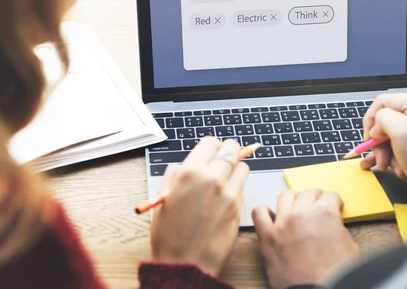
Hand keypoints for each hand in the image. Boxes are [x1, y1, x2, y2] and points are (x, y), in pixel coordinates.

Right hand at [150, 137, 248, 276]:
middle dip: (227, 151)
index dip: (210, 147)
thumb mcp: (163, 198)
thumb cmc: (169, 235)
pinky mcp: (239, 206)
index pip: (211, 142)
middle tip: (222, 159)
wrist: (186, 263)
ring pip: (243, 165)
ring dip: (235, 168)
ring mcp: (228, 192)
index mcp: (190, 173)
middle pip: (231, 149)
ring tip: (225, 178)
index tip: (210, 152)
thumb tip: (184, 165)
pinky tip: (226, 195)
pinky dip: (238, 185)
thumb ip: (175, 175)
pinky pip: (243, 185)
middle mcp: (212, 178)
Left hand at [253, 189, 358, 288]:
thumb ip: (339, 228)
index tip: (333, 206)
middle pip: (308, 193)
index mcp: (325, 213)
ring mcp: (282, 223)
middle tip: (317, 206)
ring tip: (296, 206)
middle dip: (316, 198)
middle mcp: (302, 214)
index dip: (335, 202)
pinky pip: (259, 213)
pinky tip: (272, 216)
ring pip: (285, 196)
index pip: (331, 195)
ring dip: (293, 199)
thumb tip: (333, 224)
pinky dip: (264, 211)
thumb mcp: (350, 247)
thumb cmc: (333, 275)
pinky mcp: (267, 236)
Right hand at [360, 93, 406, 183]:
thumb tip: (376, 128)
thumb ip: (382, 119)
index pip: (382, 102)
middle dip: (379, 142)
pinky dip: (389, 157)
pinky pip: (395, 146)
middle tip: (380, 158)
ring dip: (384, 153)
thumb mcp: (401, 131)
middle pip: (384, 121)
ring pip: (387, 136)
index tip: (370, 138)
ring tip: (388, 166)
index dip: (371, 120)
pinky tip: (387, 167)